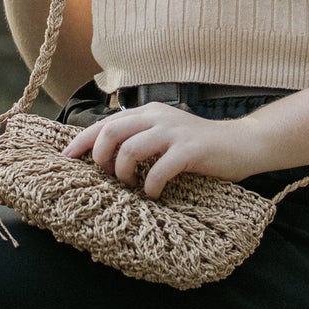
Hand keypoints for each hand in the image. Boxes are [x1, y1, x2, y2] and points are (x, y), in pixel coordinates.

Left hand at [61, 104, 260, 199]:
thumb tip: (105, 157)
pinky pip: (159, 169)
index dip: (82, 141)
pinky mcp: (190, 149)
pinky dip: (150, 185)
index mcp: (148, 113)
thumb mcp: (164, 137)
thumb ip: (140, 139)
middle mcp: (158, 117)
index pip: (105, 123)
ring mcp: (174, 132)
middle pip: (111, 131)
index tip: (66, 159)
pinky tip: (154, 194)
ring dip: (124, 172)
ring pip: (130, 149)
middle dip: (100, 157)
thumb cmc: (199, 148)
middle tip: (108, 176)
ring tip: (131, 186)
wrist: (242, 145)